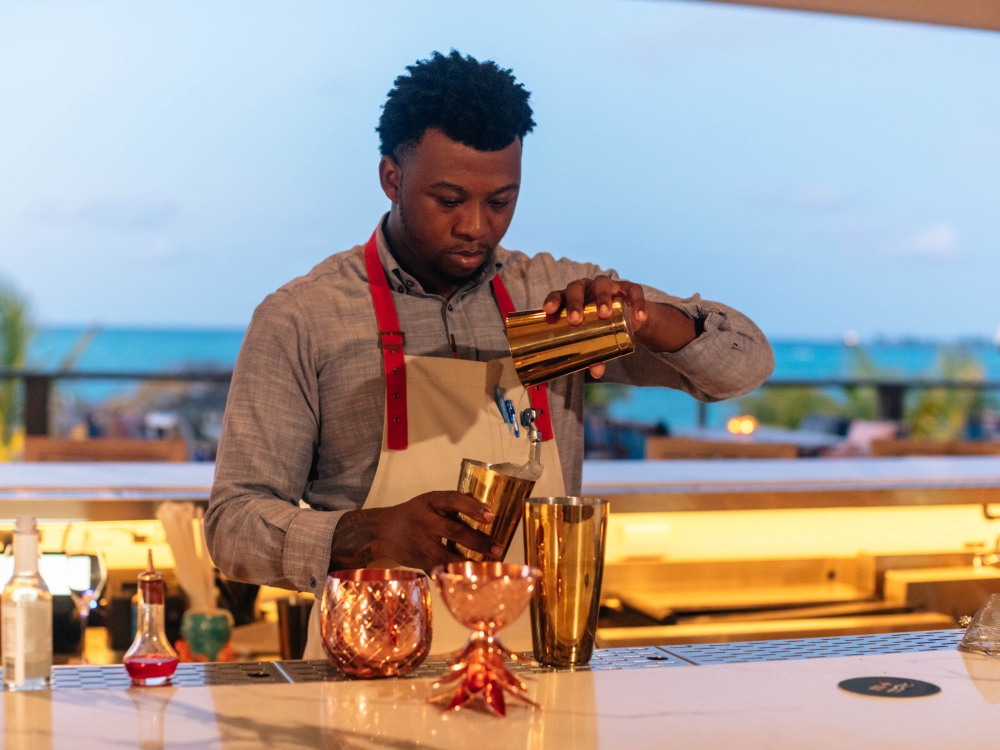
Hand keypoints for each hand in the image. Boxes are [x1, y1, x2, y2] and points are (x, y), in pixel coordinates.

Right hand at [330, 491, 499, 572]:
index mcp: (431, 502)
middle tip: (498, 549)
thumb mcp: (431, 502)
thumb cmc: (415, 513)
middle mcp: (425, 521)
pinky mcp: (421, 562)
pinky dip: (456, 576)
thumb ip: (455, 505)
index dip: (472, 508)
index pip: (453, 501)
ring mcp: (421, 544)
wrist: (384, 531)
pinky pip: (441, 571)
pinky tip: (472, 581)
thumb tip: (487, 509)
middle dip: (478, 541)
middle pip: (453, 531)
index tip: (491, 517)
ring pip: (447, 556)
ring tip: (489, 568)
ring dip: (470, 563)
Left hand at [542, 276, 648, 377]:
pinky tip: (639, 317)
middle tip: (576, 320)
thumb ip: (594, 354)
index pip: (558, 295)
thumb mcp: (596, 339)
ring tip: (605, 314)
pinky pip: (633, 290)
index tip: (548, 310)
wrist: (628, 316)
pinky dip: (637, 302)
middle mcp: (587, 288)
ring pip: (602, 283)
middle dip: (575, 302)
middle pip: (577, 288)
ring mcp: (608, 285)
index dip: (552, 300)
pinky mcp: (628, 287)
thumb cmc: (601, 326)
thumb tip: (596, 372)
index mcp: (572, 298)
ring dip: (602, 297)